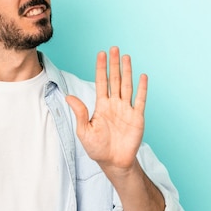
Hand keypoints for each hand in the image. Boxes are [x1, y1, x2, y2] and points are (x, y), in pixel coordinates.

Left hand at [66, 46, 146, 174]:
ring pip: (127, 86)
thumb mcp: (84, 131)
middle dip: (114, 64)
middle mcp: (114, 104)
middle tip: (114, 48)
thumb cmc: (97, 148)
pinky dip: (142, 88)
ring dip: (127, 71)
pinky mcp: (137, 117)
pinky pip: (140, 100)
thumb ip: (80, 113)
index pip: (102, 82)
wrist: (113, 162)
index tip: (101, 54)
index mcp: (101, 106)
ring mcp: (127, 109)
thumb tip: (69, 96)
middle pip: (115, 80)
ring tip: (126, 57)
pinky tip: (142, 76)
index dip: (101, 68)